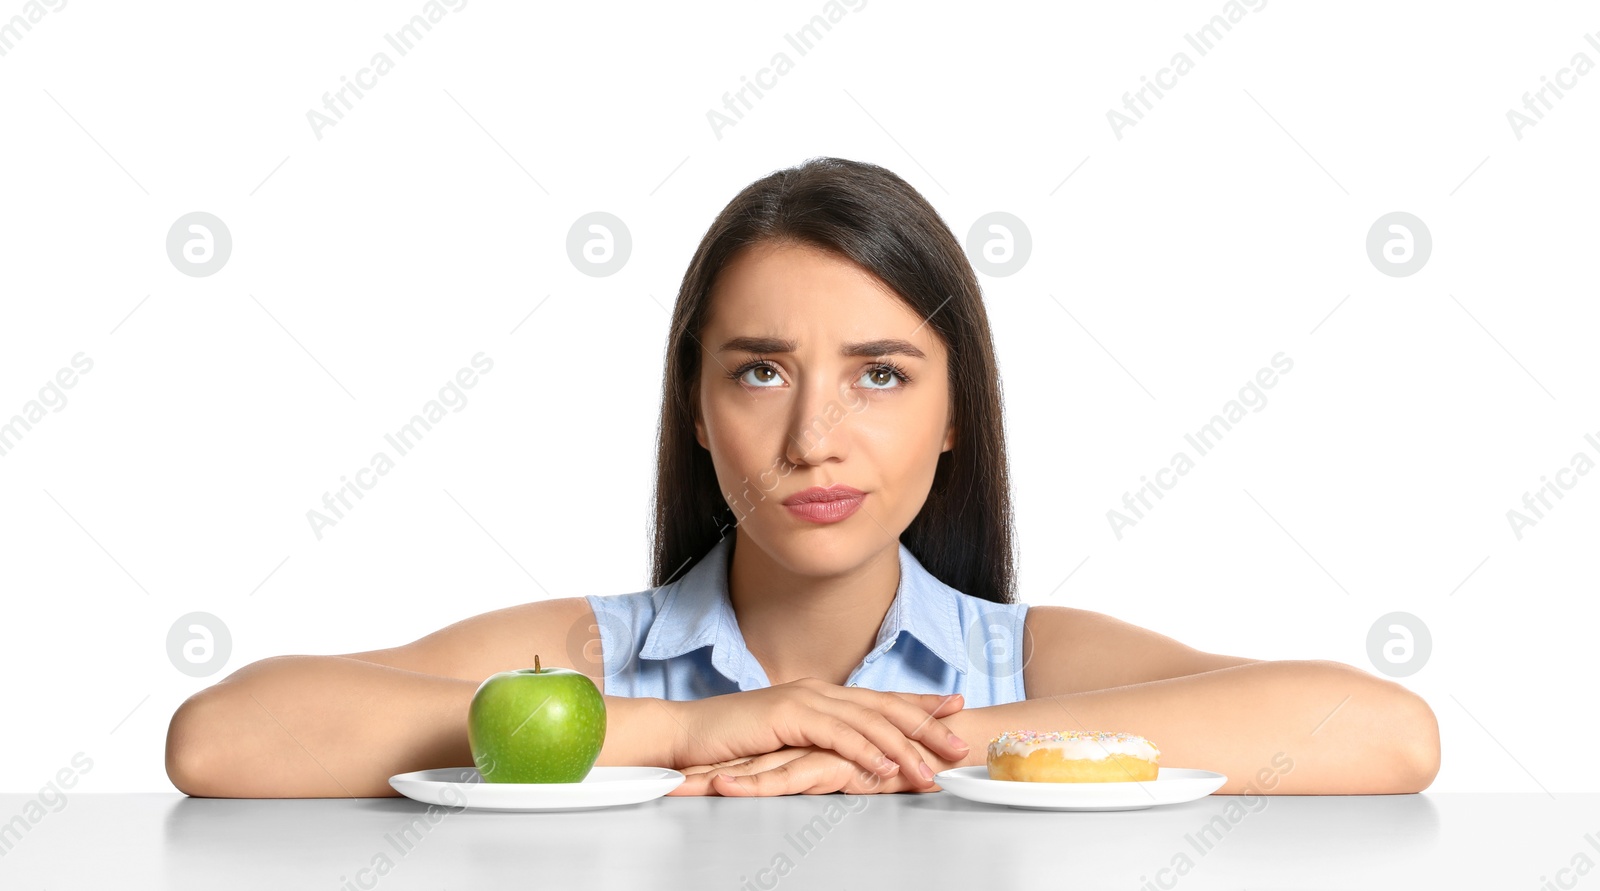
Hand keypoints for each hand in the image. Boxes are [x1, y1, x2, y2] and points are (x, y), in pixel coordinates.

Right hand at [664, 679, 970, 790]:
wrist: (687, 735)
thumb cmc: (732, 743)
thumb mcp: (786, 741)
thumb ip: (819, 741)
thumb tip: (850, 756)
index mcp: (822, 694)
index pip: (880, 699)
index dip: (919, 703)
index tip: (955, 709)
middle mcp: (820, 691)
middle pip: (885, 706)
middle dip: (927, 723)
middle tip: (960, 743)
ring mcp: (805, 700)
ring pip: (868, 721)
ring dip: (905, 745)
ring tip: (932, 766)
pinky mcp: (789, 716)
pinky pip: (837, 735)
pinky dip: (866, 750)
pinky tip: (887, 767)